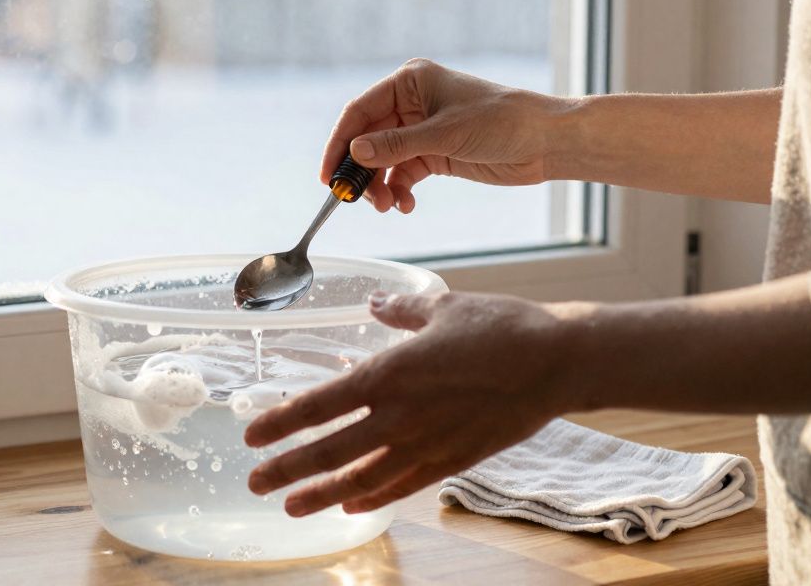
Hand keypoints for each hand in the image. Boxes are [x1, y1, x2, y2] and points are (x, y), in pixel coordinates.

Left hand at [244, 290, 579, 516]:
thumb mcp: (442, 306)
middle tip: (254, 483)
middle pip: (329, 450)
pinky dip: (374, 496)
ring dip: (321, 493)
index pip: (319, 405)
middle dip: (287, 469)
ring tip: (290, 506)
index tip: (252, 436)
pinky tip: (353, 504)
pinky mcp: (453, 460)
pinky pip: (403, 485)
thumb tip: (375, 303)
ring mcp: (426, 443)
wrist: (558, 363)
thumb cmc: (501, 328)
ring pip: (361, 477)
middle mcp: (400, 415)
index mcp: (390, 373)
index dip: (281, 423)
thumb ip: (401, 310)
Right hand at [321, 59, 578, 212]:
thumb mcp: (444, 134)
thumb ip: (396, 145)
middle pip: (367, 140)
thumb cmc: (501, 122)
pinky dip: (400, 191)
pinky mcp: (434, 154)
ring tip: (387, 206)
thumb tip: (354, 154)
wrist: (545, 142)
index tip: (328, 176)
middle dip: (361, 172)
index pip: (359, 113)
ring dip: (380, 186)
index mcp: (409, 83)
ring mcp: (421, 130)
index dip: (340, 144)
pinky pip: (403, 174)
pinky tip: (405, 205)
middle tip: (358, 200)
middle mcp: (411, 104)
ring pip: (383, 161)